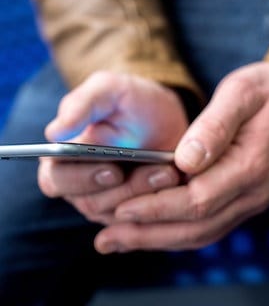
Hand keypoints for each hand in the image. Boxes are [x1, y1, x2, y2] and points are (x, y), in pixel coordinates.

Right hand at [38, 71, 187, 222]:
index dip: (81, 179)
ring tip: (169, 172)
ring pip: (119, 212)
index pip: (56, 179)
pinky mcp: (130, 209)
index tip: (113, 170)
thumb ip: (81, 104)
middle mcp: (80, 183)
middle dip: (126, 189)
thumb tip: (55, 133)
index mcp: (64, 157)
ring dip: (146, 193)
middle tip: (158, 171)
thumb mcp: (109, 90)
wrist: (162, 117)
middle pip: (91, 202)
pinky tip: (173, 185)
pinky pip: (140, 218)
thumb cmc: (131, 102)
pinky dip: (157, 205)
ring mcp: (105, 199)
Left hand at [93, 62, 268, 253]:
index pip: (196, 199)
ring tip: (119, 240)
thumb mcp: (243, 93)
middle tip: (108, 237)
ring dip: (157, 239)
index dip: (157, 207)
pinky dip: (176, 233)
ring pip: (199, 233)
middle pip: (194, 226)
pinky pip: (208, 226)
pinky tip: (153, 232)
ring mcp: (248, 200)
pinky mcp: (242, 198)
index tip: (122, 209)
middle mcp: (251, 192)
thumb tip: (185, 160)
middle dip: (148, 232)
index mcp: (250, 165)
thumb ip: (215, 126)